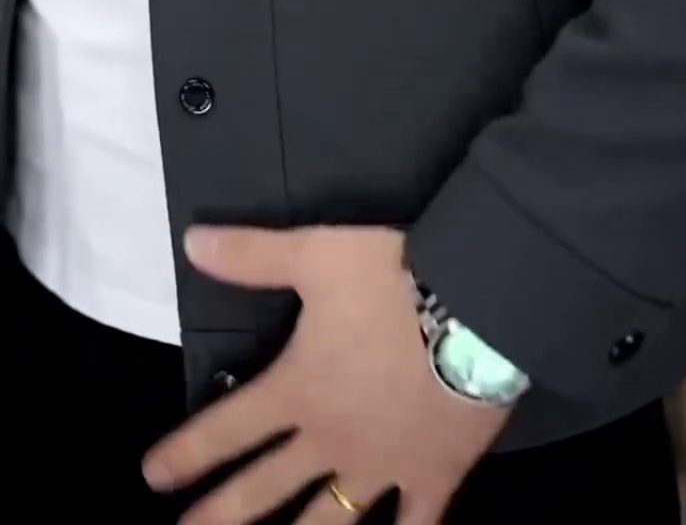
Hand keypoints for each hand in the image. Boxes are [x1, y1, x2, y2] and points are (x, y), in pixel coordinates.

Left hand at [143, 227, 512, 524]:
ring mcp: (383, 466)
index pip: (228, 427)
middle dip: (220, 516)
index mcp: (299, 388)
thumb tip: (190, 243)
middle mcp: (331, 439)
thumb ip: (253, 255)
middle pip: (264, 489)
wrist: (478, 306)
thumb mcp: (316, 253)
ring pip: (329, 521)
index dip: (187, 453)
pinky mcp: (433, 476)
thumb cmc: (393, 280)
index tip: (152, 476)